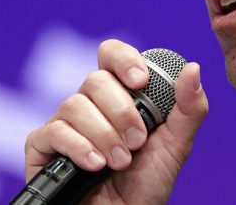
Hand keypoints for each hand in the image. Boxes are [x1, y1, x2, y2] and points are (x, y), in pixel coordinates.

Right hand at [23, 39, 208, 203]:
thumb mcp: (177, 143)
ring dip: (104, 135)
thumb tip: (193, 67)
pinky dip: (79, 147)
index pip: (111, 54)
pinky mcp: (42, 148)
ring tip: (120, 161)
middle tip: (137, 142)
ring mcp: (64, 123)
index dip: (123, 59)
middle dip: (122, 113)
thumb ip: (189, 107)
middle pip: (95, 80)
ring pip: (74, 104)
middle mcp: (90, 103)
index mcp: (120, 93)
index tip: (140, 82)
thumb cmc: (149, 181)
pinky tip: (96, 165)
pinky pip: (52, 131)